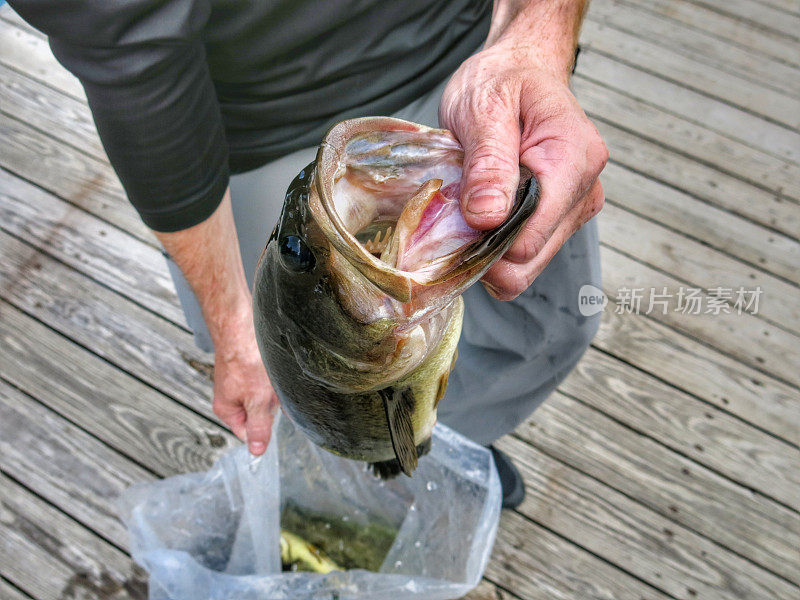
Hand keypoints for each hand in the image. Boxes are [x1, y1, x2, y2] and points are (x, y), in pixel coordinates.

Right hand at [211, 309, 278, 454]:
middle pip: (261, 412)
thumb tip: (256, 453)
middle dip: (272, 404)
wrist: (241, 321)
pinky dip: (274, 373)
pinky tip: (273, 363)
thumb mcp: (257, 399)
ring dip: (275, 387)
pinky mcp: (251, 365)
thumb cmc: (246, 359)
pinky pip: (268, 377)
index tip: (271, 411)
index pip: (249, 433)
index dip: (265, 426)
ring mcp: (241, 380)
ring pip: (267, 394)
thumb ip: (259, 426)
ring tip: (270, 372)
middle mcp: (231, 396)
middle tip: (271, 388)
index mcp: (227, 410)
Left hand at [439, 43, 607, 299]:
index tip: (455, 213)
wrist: (519, 71)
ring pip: (525, 266)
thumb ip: (488, 163)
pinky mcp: (560, 221)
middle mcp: (584, 192)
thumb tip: (487, 219)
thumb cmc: (500, 82)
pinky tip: (483, 212)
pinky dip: (496, 246)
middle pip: (528, 262)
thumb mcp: (483, 110)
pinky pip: (524, 257)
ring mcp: (575, 211)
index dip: (484, 239)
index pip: (529, 238)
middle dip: (484, 249)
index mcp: (573, 160)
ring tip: (471, 204)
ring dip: (488, 249)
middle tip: (456, 210)